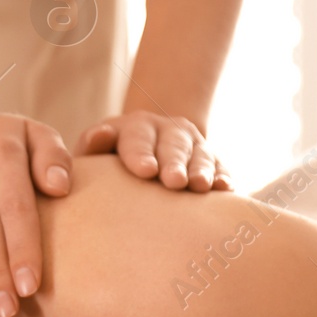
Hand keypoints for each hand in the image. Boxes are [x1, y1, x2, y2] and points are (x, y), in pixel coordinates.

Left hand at [76, 110, 232, 191]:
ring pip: (200, 155)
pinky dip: (222, 177)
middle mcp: (168, 131)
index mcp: (136, 127)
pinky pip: (221, 167)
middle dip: (174, 163)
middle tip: (175, 182)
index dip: (141, 154)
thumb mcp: (95, 153)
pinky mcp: (213, 162)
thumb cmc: (110, 163)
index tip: (145, 171)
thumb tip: (99, 136)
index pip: (138, 138)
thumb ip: (92, 145)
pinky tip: (224, 189)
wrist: (146, 155)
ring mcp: (193, 145)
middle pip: (173, 145)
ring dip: (201, 170)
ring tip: (199, 186)